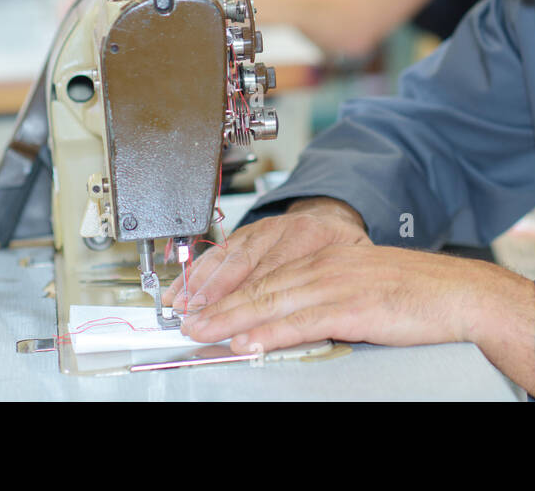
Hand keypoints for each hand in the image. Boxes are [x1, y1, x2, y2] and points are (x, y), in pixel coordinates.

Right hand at [161, 198, 369, 311]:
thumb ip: (338, 279)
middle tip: (197, 319)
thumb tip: (323, 310)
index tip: (236, 321)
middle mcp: (279, 229)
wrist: (331, 213)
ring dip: (199, 285)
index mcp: (308, 235)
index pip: (274, 271)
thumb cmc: (341, 242)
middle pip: (242, 266)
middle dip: (215, 295)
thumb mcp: (353, 257)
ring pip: (225, 258)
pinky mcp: (243, 233)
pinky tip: (180, 288)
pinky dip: (195, 272)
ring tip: (181, 306)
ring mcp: (258, 229)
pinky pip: (216, 252)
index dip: (251, 298)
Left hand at [180, 244, 534, 394]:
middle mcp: (327, 265)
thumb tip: (289, 324)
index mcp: (328, 258)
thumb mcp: (363, 287)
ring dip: (233, 320)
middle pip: (261, 286)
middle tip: (187, 322)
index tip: (201, 305)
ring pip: (273, 302)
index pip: (267, 273)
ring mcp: (338, 284)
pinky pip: (302, 322)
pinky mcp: (353, 306)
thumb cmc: (416, 295)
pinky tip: (250, 343)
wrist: (459, 294)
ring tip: (203, 333)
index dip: (229, 291)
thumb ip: (326, 300)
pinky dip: (270, 333)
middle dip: (219, 305)